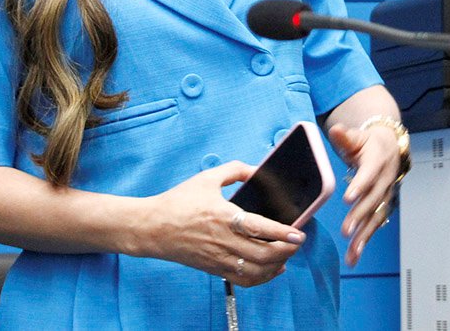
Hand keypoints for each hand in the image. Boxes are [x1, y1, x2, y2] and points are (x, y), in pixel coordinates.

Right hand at [136, 161, 305, 286]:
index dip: (282, 233)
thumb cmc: (177, 202)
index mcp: (223, 216)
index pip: (259, 228)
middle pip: (262, 254)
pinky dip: (262, 277)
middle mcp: (223, 240)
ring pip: (255, 271)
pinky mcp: (214, 268)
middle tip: (297, 242)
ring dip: (276, 265)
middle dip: (286, 250)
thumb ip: (235, 170)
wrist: (151, 228)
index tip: (298, 233)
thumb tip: (257, 170)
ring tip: (287, 254)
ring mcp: (218, 258)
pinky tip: (273, 269)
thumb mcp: (207, 178)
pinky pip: (243, 280)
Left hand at [328, 123, 400, 266]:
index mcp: (377, 160)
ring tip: (353, 252)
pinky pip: (375, 225)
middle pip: (373, 199)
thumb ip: (345, 136)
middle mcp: (385, 180)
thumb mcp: (357, 136)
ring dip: (365, 235)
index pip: (369, 173)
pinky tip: (354, 255)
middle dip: (360, 216)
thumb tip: (335, 130)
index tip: (347, 198)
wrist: (390, 147)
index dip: (360, 185)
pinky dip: (365, 241)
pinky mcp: (383, 206)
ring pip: (376, 217)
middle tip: (346, 230)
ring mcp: (386, 195)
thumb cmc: (369, 143)